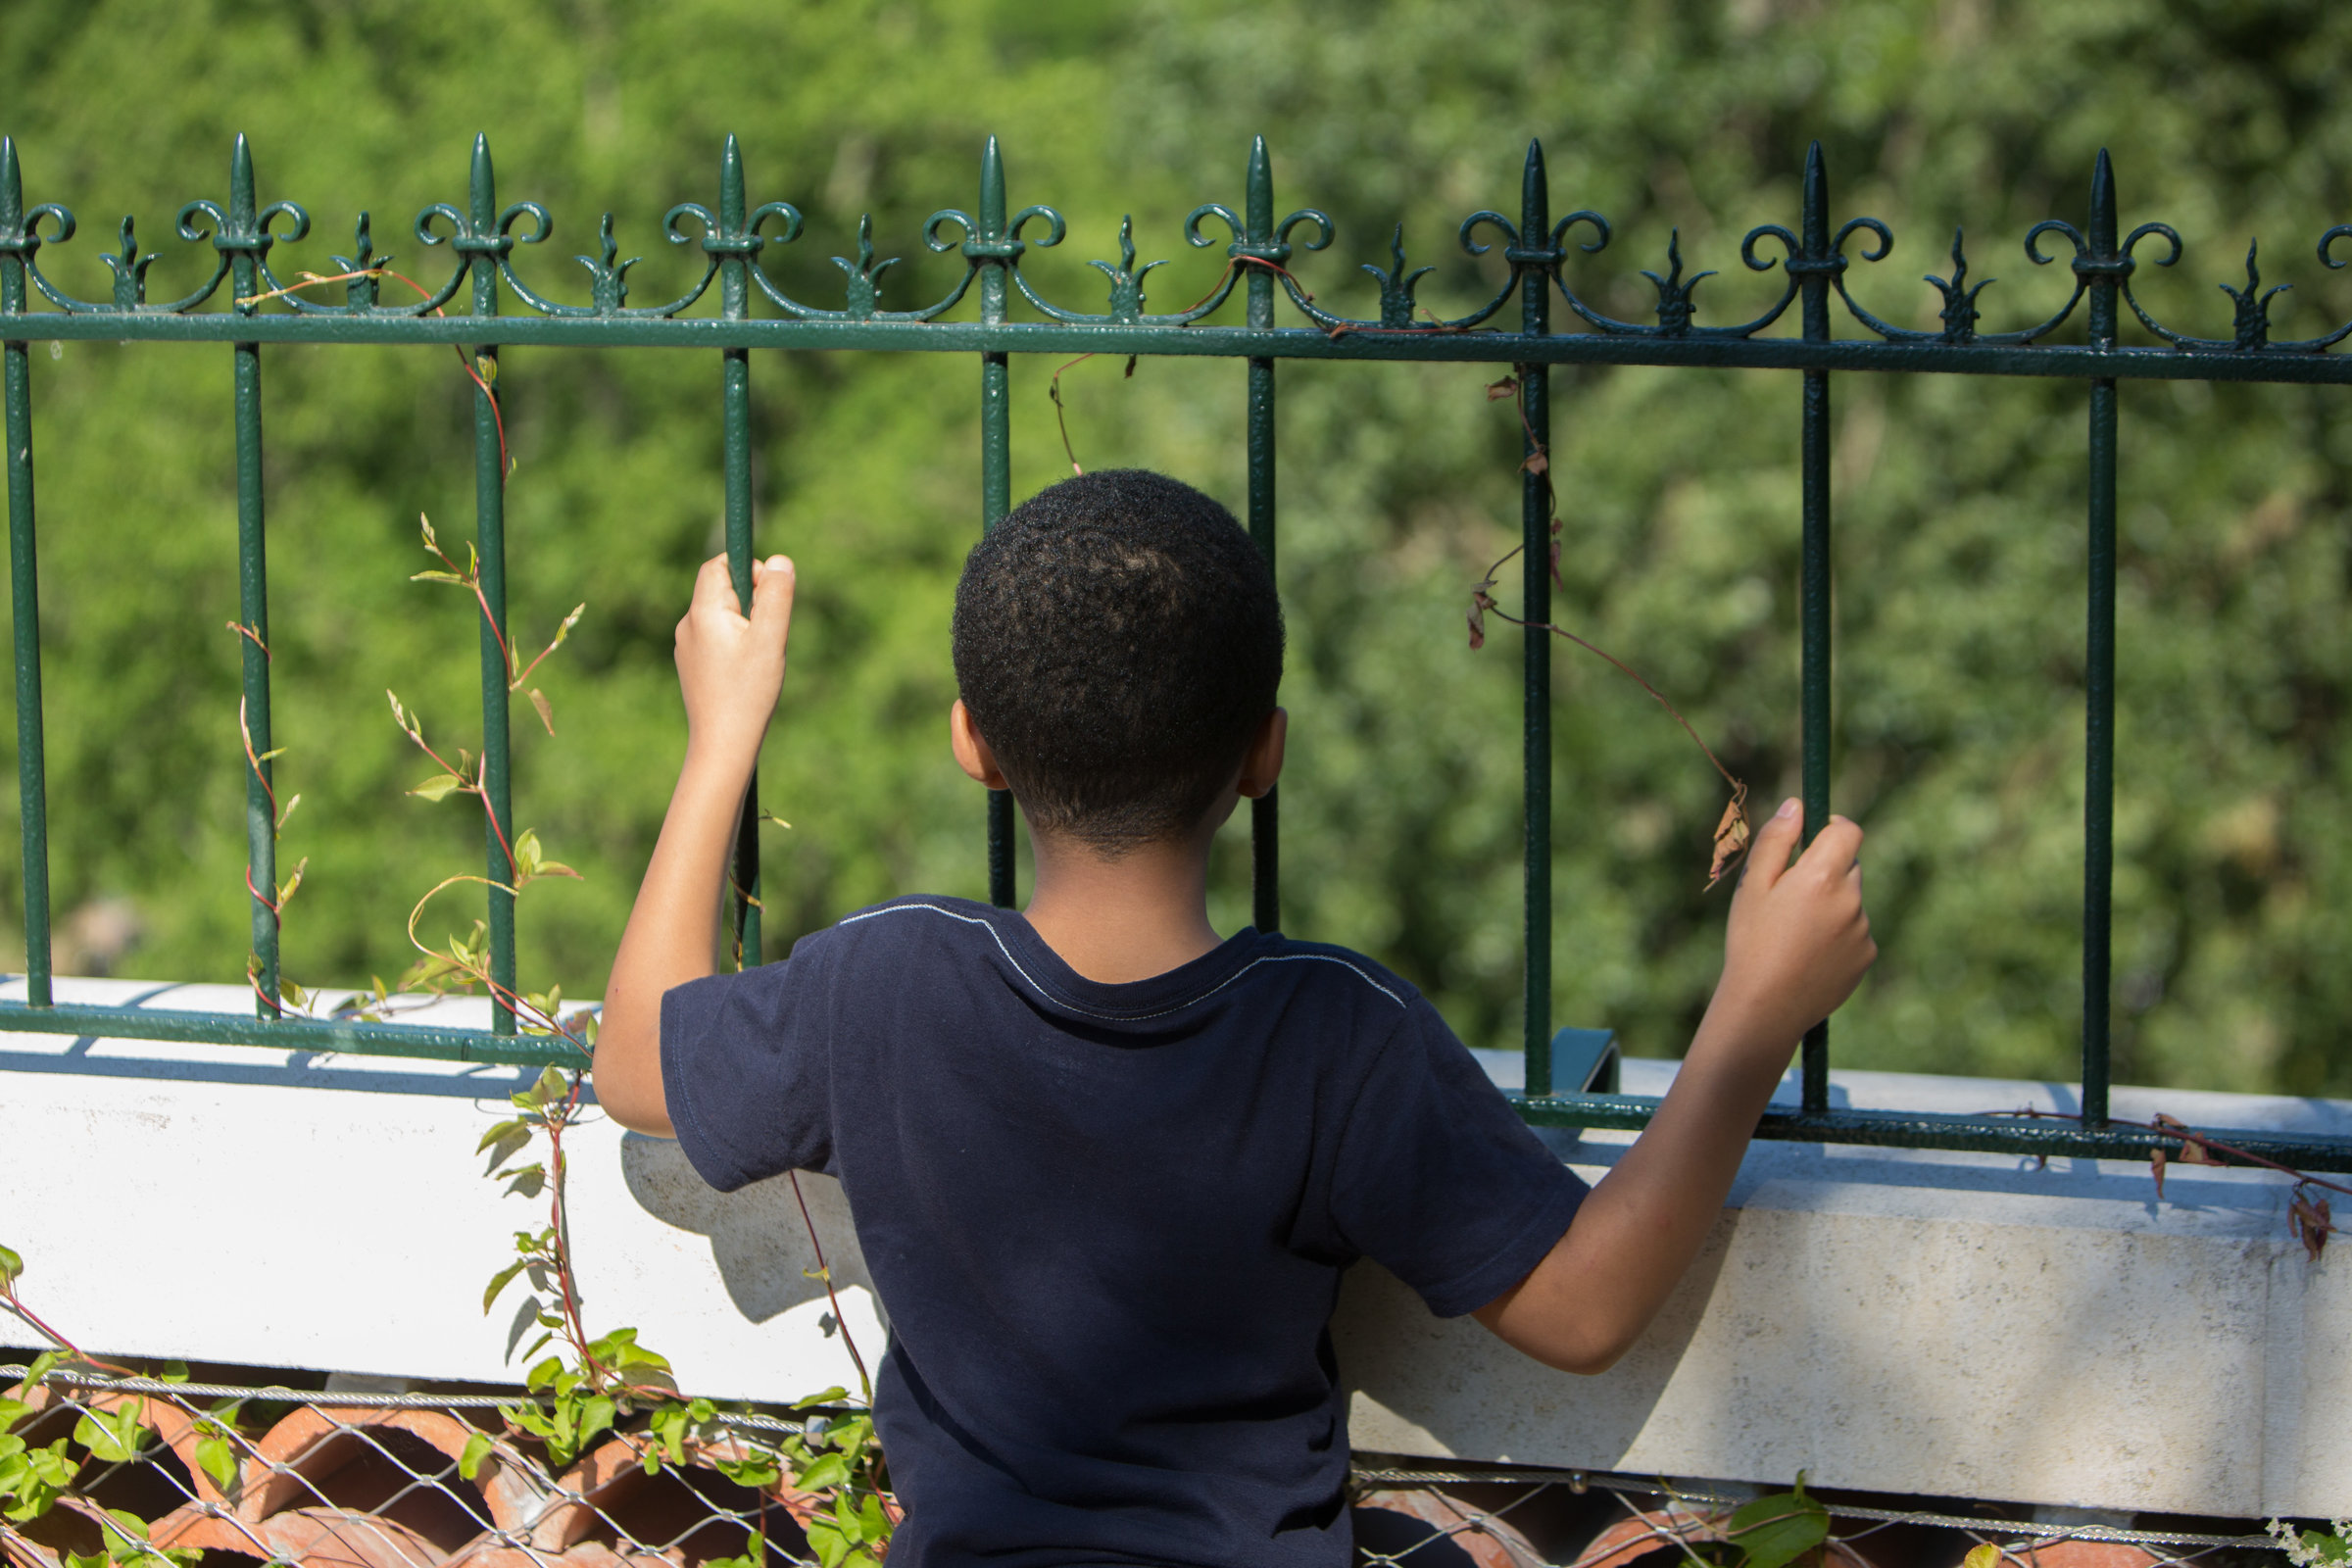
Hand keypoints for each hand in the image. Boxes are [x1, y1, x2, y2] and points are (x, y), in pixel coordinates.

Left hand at [675, 553, 794, 767]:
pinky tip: (746, 674)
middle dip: (751, 601)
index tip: (769, 597)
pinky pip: (716, 638)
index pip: (719, 564)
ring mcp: (687, 646)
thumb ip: (776, 596)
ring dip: (745, 624)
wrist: (723, 744)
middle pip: (721, 588)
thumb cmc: (749, 692)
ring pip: (721, 615)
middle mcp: (688, 624)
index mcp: (703, 611)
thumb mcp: (771, 639)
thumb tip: (780, 560)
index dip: (749, 568)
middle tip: (768, 634)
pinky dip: (735, 645)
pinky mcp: (692, 665)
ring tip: (758, 659)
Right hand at [1715, 798, 1876, 1048]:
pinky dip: (1837, 935)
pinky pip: (1855, 931)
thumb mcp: (1752, 886)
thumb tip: (1796, 805)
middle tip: (1790, 896)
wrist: (1766, 1007)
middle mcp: (1850, 899)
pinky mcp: (1866, 956)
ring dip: (1831, 905)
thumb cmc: (1752, 942)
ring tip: (1794, 934)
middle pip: (1849, 866)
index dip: (1833, 827)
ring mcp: (1862, 929)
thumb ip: (1776, 840)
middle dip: (1826, 870)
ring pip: (1850, 900)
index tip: (1815, 836)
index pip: (1848, 831)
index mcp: (1821, 876)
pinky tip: (1808, 955)